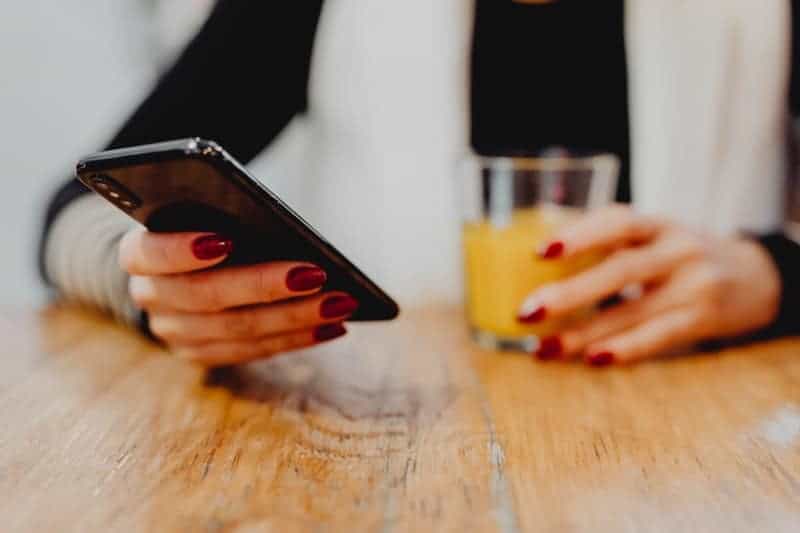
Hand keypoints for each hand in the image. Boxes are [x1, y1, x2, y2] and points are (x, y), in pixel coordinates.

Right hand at [119, 229, 357, 365]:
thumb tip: (284, 230)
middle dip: (266, 285)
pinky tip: (333, 325)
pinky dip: (297, 338)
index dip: (183, 250)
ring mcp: (175, 333)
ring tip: (340, 302)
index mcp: (138, 253)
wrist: (176, 266)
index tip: (227, 240)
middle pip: (207, 296)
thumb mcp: (203, 212)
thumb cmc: (201, 225)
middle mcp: (151, 296)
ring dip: (295, 318)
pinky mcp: (203, 355)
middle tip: (316, 273)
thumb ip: (225, 214)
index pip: (151, 253)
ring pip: (237, 330)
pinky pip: (253, 352)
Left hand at [517, 205, 780, 365]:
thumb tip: (533, 262)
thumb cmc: (680, 256)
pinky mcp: (701, 320)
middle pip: (620, 271)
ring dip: (582, 334)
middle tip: (525, 312)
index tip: (539, 252)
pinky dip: (624, 349)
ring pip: (632, 311)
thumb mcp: (652, 236)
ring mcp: (692, 286)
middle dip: (569, 294)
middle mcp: (677, 250)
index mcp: (657, 225)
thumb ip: (607, 242)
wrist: (756, 277)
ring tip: (541, 348)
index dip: (580, 235)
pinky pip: (658, 337)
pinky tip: (591, 359)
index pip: (619, 222)